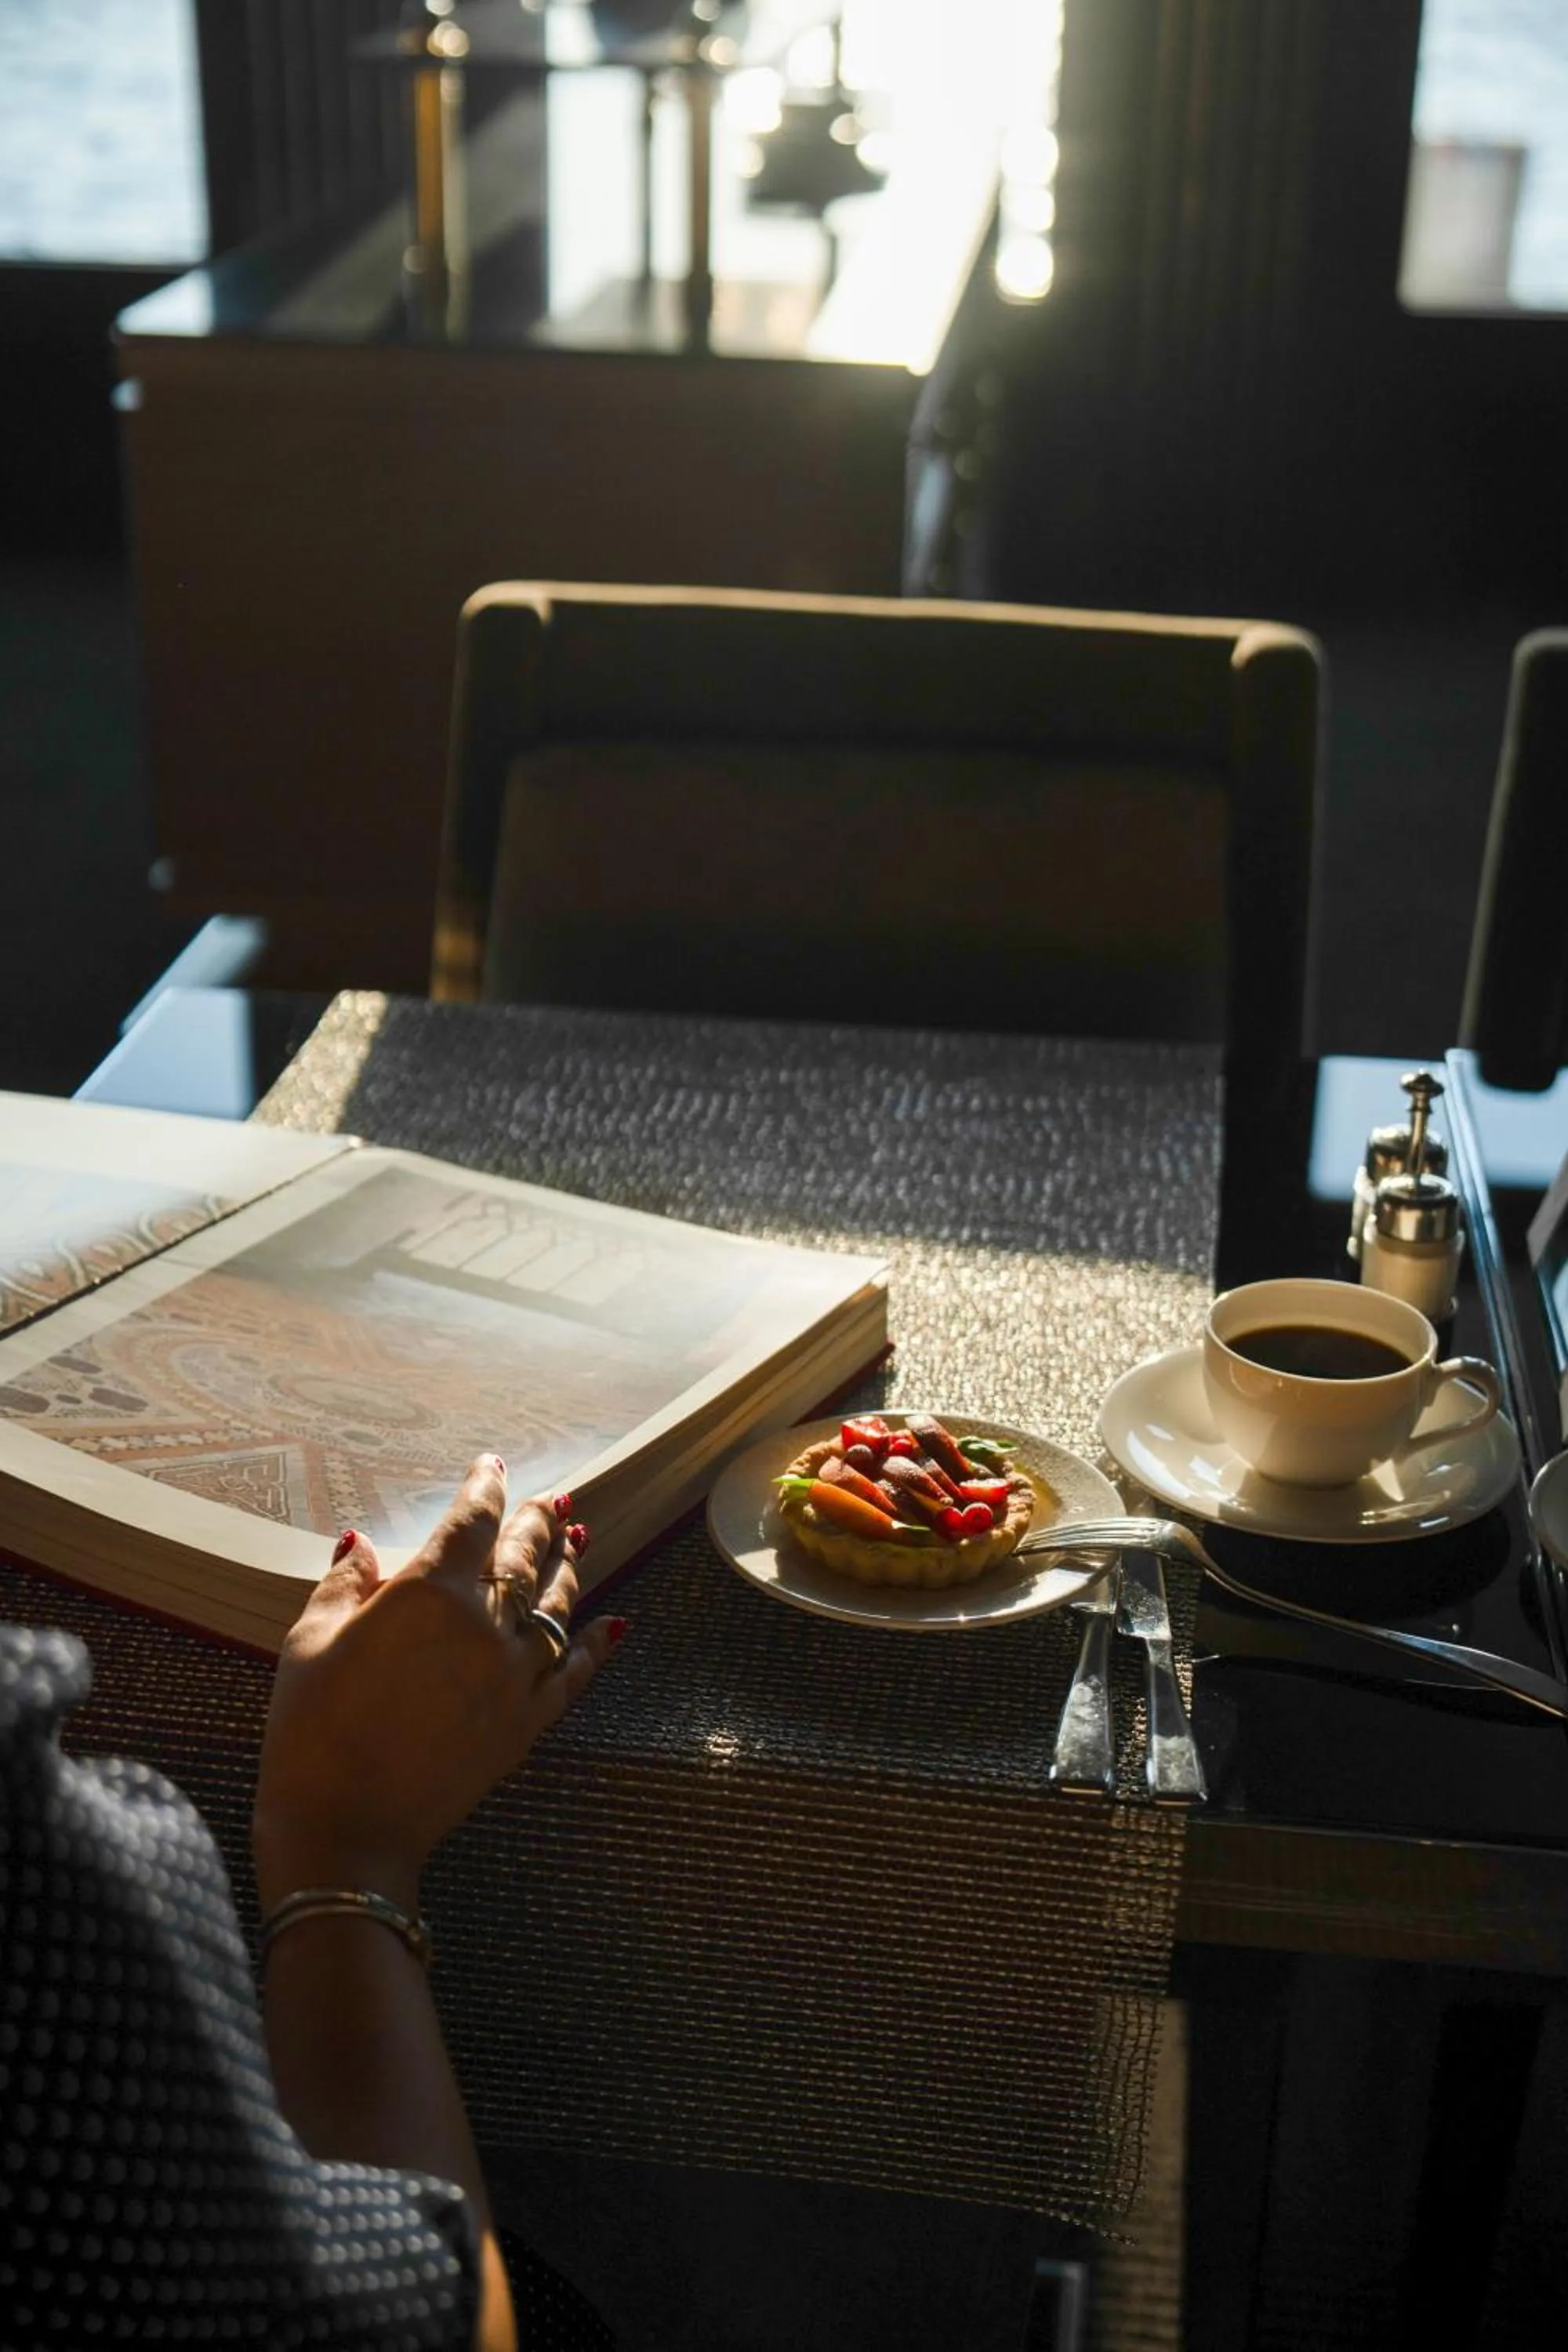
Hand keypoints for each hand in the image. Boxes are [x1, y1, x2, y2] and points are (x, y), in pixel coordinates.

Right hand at [253, 1456, 622, 1912]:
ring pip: (556, 1606)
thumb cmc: (312, 1732)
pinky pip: (575, 1673)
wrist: (348, 1828)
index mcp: (428, 1593)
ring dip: (569, 1568)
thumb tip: (360, 1545)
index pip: (472, 1521)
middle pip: (524, 1556)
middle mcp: (483, 1624)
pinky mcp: (528, 1722)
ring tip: (579, 1540)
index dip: (486, 1486)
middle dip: (539, 1521)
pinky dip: (597, 1645)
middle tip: (553, 1499)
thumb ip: (344, 1586)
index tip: (494, 1465)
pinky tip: (613, 1625)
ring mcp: (514, 1674)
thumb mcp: (309, 1644)